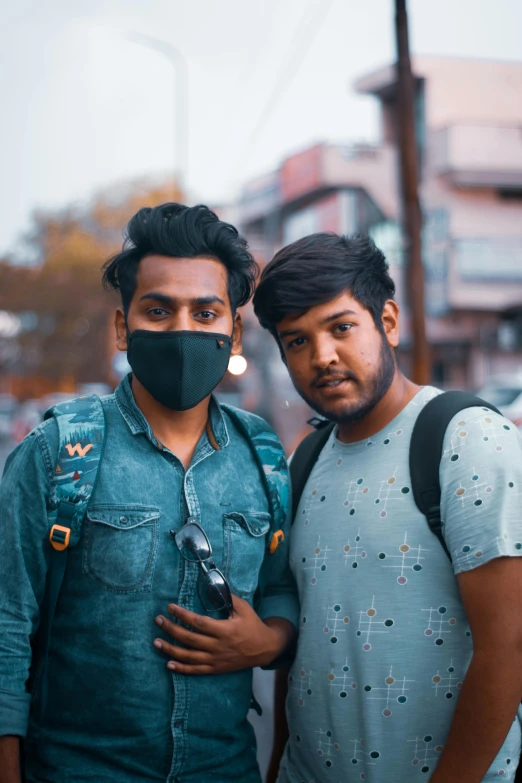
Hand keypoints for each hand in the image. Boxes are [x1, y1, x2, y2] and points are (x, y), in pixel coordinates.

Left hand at [153, 594, 294, 674]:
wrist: (265, 649)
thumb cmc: (253, 625)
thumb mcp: (244, 609)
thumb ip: (228, 598)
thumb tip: (213, 585)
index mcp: (224, 630)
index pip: (198, 622)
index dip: (182, 615)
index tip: (170, 607)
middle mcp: (218, 646)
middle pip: (189, 639)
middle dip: (171, 629)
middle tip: (158, 620)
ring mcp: (216, 659)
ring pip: (189, 657)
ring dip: (171, 650)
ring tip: (156, 642)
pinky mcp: (216, 669)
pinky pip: (196, 671)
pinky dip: (181, 669)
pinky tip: (169, 664)